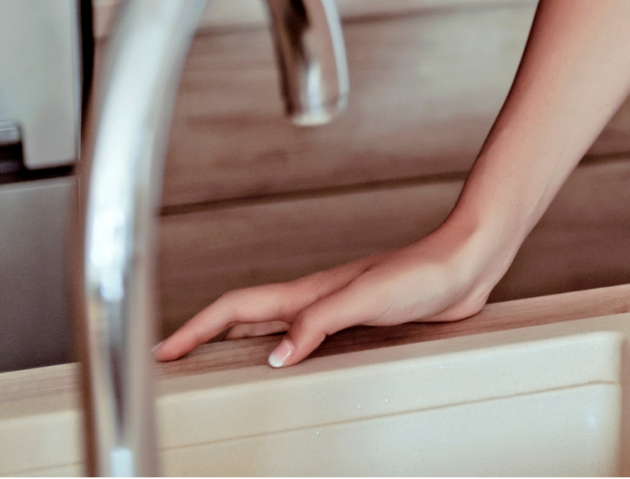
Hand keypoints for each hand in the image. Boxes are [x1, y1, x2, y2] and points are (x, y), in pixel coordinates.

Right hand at [152, 223, 501, 368]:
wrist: (466, 263)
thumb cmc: (425, 271)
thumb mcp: (366, 297)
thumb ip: (320, 322)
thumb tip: (277, 356)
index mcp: (309, 292)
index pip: (236, 309)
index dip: (195, 329)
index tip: (163, 352)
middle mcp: (316, 299)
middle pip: (244, 318)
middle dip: (203, 338)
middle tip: (174, 362)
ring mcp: (336, 309)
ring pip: (271, 328)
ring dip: (237, 344)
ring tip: (214, 366)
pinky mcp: (360, 321)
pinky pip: (304, 338)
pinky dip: (281, 351)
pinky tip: (288, 365)